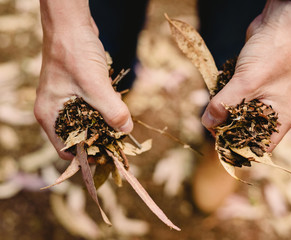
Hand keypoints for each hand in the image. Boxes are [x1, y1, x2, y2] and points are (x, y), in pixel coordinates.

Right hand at [35, 1, 132, 159]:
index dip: (87, 155)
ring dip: (104, 119)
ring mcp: (65, 100)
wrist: (71, 24)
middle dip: (100, 135)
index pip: (66, 150)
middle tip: (119, 133)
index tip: (109, 153)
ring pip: (88, 120)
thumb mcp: (95, 86)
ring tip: (118, 113)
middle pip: (79, 136)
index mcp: (50, 116)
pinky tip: (113, 98)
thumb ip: (112, 111)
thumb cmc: (75, 53)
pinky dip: (104, 106)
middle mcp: (55, 111)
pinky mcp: (77, 90)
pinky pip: (92, 106)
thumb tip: (126, 130)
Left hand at [202, 0, 290, 150]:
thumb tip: (207, 123)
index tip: (218, 144)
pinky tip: (218, 93)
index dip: (239, 150)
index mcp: (281, 118)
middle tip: (211, 123)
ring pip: (239, 115)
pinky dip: (225, 99)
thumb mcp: (246, 83)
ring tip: (213, 107)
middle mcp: (273, 112)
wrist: (278, 23)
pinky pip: (236, 100)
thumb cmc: (272, 54)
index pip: (260, 147)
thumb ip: (225, 104)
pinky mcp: (252, 86)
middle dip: (228, 129)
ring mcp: (263, 98)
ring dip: (224, 112)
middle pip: (246, 132)